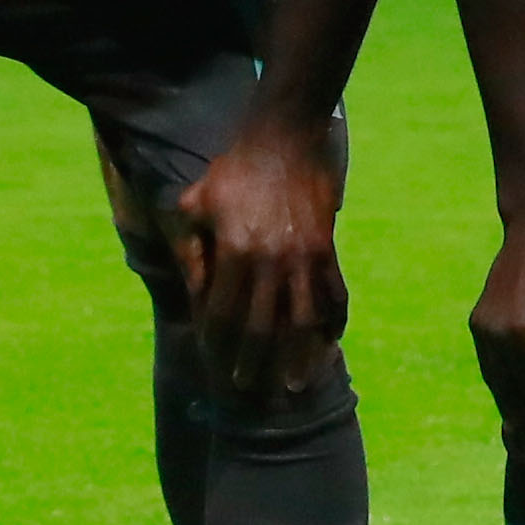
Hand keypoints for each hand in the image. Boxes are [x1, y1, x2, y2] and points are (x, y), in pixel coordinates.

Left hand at [171, 111, 349, 393]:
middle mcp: (271, 260)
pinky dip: (334, 322)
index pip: (223, 314)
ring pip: (303, 320)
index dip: (217, 345)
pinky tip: (330, 343)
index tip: (213, 365)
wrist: (285, 138)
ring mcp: (304, 256)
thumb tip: (194, 292)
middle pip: (262, 327)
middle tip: (248, 387)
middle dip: (254, 363)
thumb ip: (191, 250)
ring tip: (294, 383)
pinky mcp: (327, 248)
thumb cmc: (233, 171)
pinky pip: (334, 294)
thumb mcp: (196, 203)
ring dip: (298, 356)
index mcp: (235, 250)